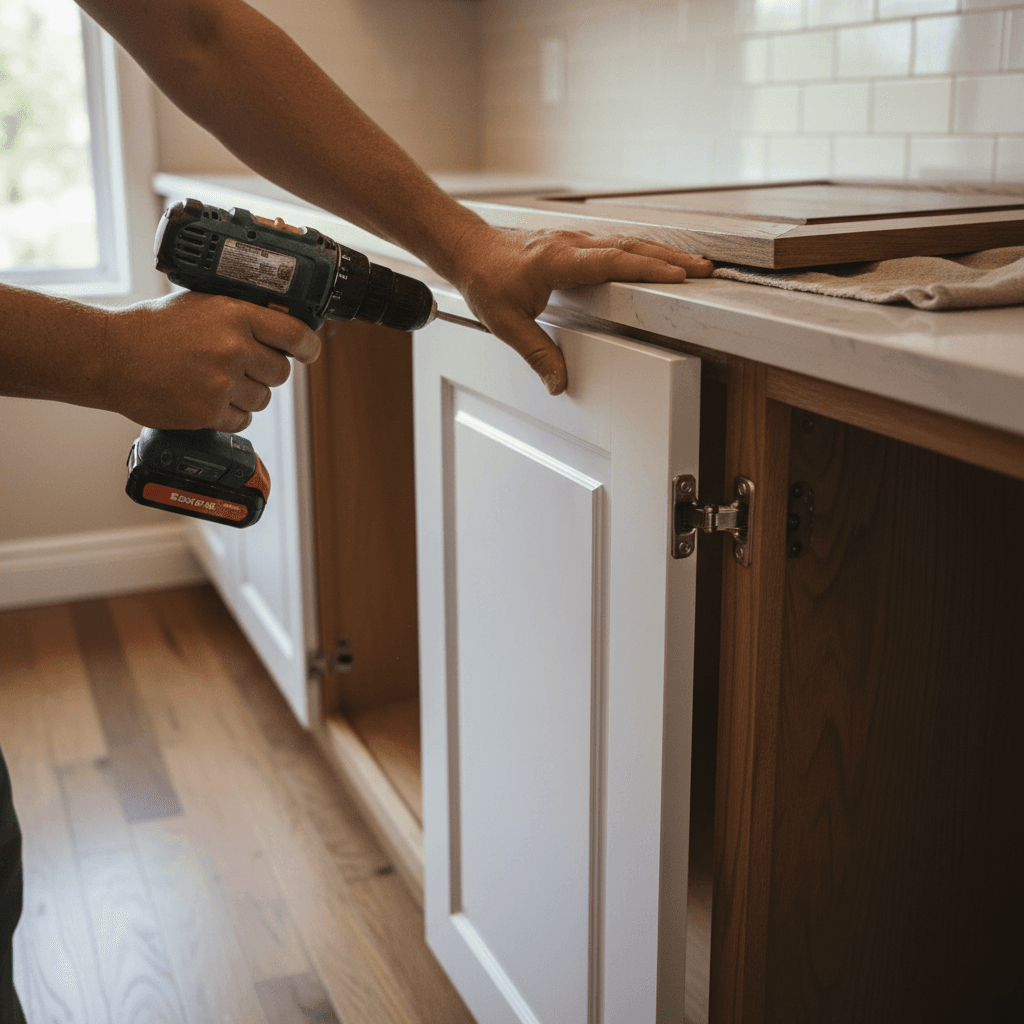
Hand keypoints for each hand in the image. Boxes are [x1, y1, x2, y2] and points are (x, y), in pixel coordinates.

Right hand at [103, 290, 320, 430]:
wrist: (111, 357)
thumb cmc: (154, 329)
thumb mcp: (202, 304)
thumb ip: (242, 315)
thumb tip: (281, 324)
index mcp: (235, 315)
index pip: (295, 335)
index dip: (308, 347)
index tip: (308, 352)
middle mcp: (233, 349)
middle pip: (280, 372)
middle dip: (265, 371)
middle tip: (239, 366)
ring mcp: (222, 383)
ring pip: (262, 399)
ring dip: (246, 394)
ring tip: (214, 380)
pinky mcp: (209, 412)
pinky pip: (242, 420)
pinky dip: (228, 413)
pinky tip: (204, 397)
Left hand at [445, 224, 713, 394]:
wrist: (469, 250)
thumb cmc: (484, 278)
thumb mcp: (506, 323)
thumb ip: (537, 353)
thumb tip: (559, 382)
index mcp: (558, 260)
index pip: (612, 262)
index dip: (647, 269)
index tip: (677, 277)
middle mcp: (571, 245)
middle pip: (630, 248)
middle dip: (670, 259)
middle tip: (704, 269)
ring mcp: (575, 241)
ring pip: (627, 243)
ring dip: (662, 253)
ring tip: (693, 265)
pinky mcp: (575, 244)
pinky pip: (616, 244)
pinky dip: (643, 252)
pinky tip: (658, 260)